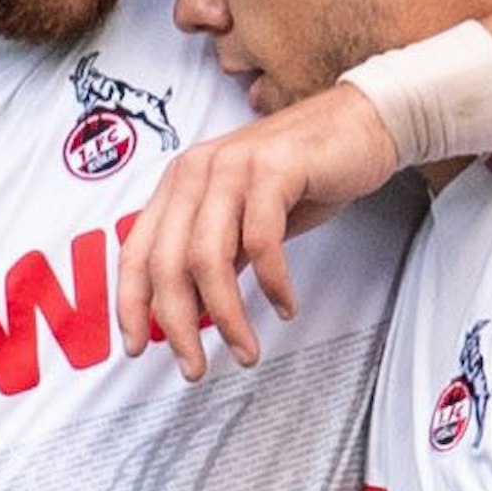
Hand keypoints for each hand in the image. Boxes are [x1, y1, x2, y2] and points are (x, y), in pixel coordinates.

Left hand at [116, 83, 397, 379]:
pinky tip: (286, 305)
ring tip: (246, 350)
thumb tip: (189, 308)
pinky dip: (273, 283)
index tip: (138, 347)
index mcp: (180, 182)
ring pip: (208, 256)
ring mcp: (233, 166)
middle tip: (195, 367)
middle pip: (167, 260)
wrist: (361, 123)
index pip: (136, 249)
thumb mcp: (246, 216)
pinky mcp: (274, 168)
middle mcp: (197, 171)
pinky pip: (261, 240)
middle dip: (177, 324)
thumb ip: (216, 253)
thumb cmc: (304, 173)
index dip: (130, 303)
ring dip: (226, 315)